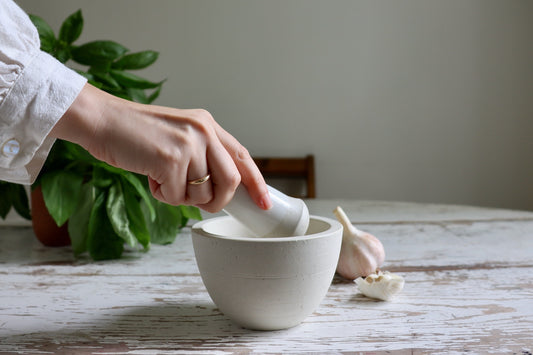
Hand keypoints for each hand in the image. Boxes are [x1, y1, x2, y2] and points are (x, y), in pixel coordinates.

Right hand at [50, 84, 271, 211]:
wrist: (102, 120)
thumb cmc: (136, 133)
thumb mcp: (178, 135)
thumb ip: (202, 154)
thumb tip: (219, 188)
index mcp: (208, 124)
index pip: (242, 156)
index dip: (256, 182)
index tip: (264, 202)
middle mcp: (203, 131)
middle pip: (231, 181)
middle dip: (217, 200)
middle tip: (199, 201)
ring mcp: (188, 145)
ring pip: (203, 193)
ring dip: (182, 197)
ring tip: (163, 179)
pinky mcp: (171, 160)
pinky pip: (178, 196)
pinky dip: (163, 195)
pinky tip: (151, 177)